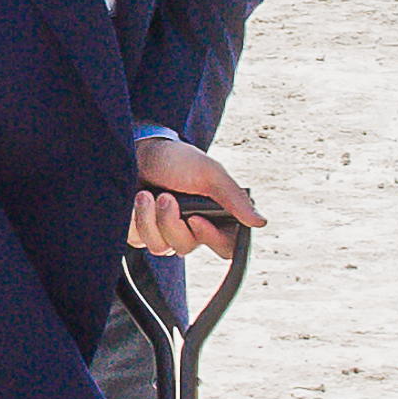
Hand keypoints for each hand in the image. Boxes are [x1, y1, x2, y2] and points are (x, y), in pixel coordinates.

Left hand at [128, 134, 259, 255]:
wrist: (139, 151)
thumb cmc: (177, 159)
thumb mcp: (209, 173)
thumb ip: (234, 198)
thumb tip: (260, 222)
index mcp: (216, 216)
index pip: (226, 247)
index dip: (212, 239)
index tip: (196, 220)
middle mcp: (192, 228)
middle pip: (187, 247)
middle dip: (172, 222)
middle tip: (166, 197)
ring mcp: (166, 232)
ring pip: (161, 247)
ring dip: (150, 219)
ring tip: (146, 194)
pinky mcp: (142, 233)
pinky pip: (139, 240)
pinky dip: (137, 218)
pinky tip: (138, 199)